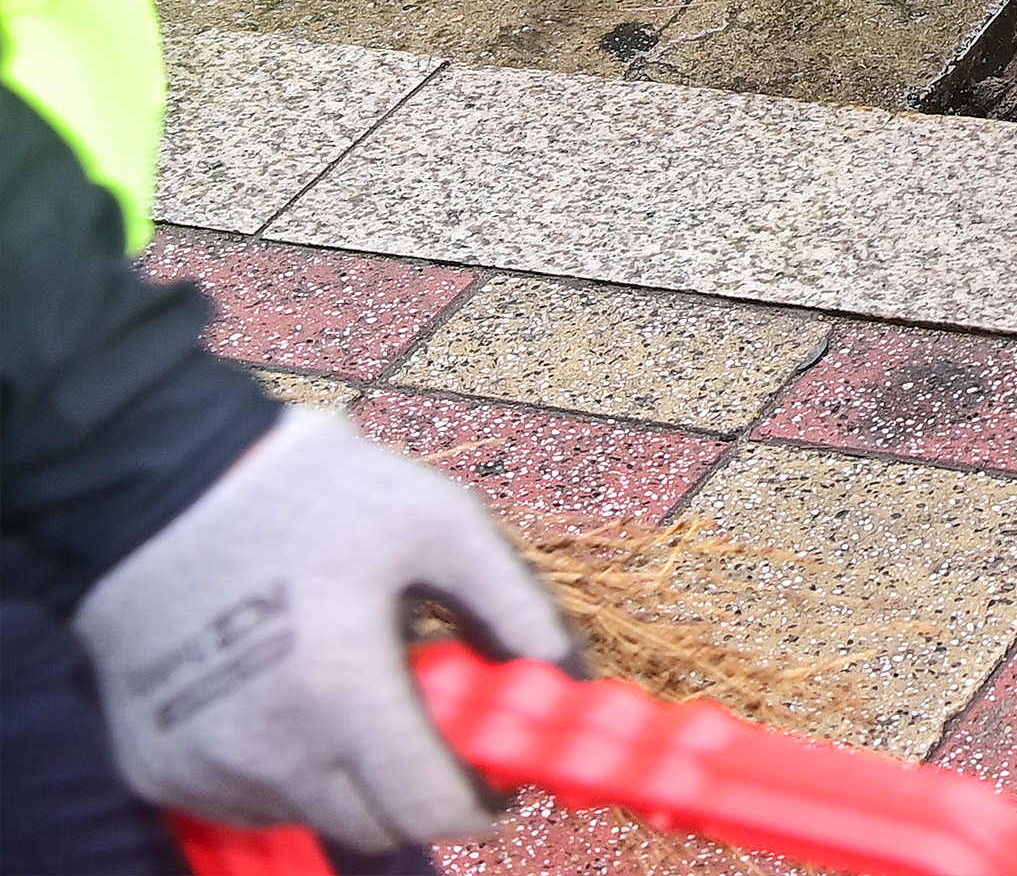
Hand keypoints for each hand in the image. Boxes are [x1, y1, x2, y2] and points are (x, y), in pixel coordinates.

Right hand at [77, 407, 577, 851]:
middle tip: (429, 727)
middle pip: (374, 828)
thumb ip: (515, 607)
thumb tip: (569, 676)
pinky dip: (283, 771)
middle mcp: (266, 747)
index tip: (499, 779)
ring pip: (311, 816)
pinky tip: (286, 696)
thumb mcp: (441, 524)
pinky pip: (245, 801)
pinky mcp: (154, 767)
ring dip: (349, 779)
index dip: (480, 806)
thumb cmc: (313, 493)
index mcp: (341, 688)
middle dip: (418, 790)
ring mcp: (202, 766)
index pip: (429, 811)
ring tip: (348, 688)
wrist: (160, 481)